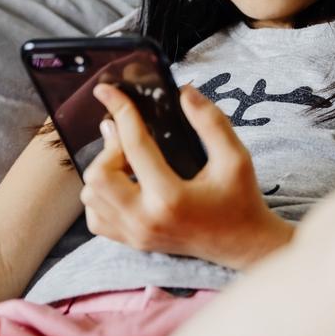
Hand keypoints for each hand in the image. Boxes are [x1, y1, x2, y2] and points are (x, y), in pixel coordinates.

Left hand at [79, 82, 294, 269]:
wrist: (242, 245)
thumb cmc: (240, 200)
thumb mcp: (236, 157)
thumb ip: (211, 121)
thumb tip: (183, 92)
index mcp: (171, 197)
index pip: (134, 145)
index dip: (121, 110)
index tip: (107, 90)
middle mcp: (146, 220)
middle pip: (98, 175)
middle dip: (110, 149)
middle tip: (131, 140)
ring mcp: (135, 235)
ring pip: (91, 196)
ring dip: (104, 170)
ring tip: (130, 161)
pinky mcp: (132, 242)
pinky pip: (95, 217)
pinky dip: (101, 196)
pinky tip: (124, 183)